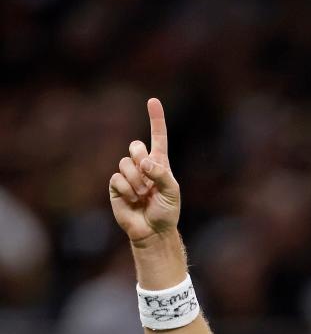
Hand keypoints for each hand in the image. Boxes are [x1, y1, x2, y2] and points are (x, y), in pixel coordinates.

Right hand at [109, 98, 180, 245]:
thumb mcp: (172, 191)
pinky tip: (133, 200)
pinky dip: (127, 190)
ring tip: (143, 196)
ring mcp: (128, 175)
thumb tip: (144, 162)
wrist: (153, 232)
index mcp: (159, 163)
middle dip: (140, 158)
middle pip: (135, 145)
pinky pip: (118, 178)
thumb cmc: (166, 212)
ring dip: (136, 181)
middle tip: (148, 177)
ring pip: (125, 163)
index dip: (156, 119)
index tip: (153, 101)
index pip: (158, 137)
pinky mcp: (117, 186)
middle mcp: (142, 166)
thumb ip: (161, 173)